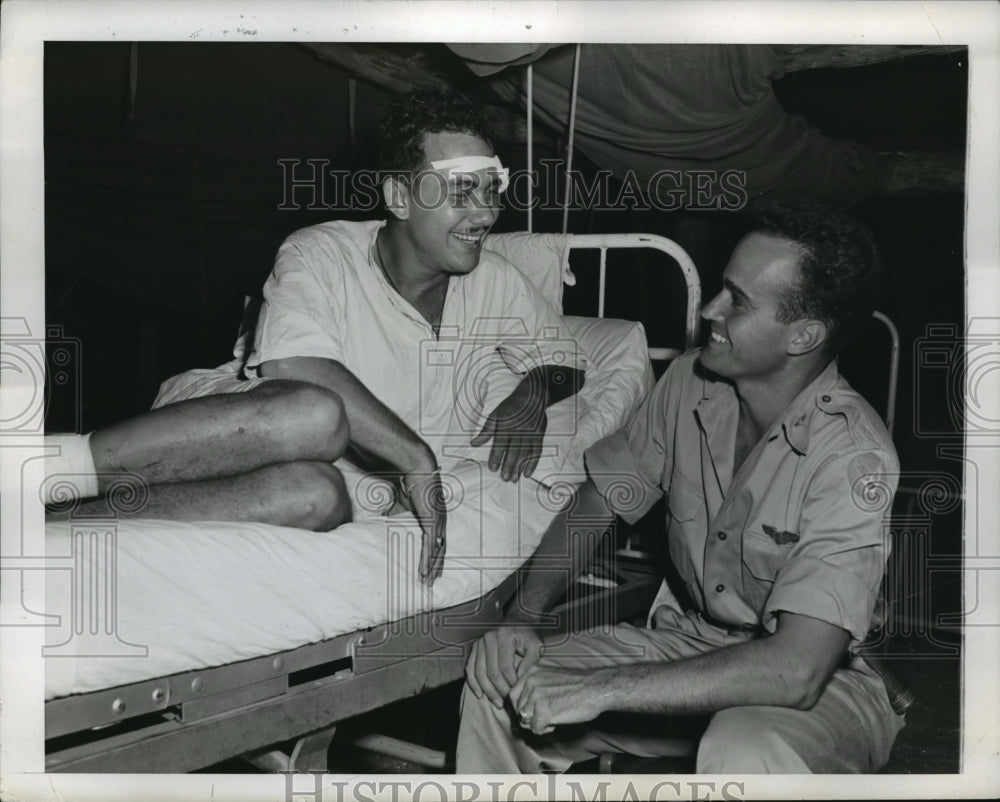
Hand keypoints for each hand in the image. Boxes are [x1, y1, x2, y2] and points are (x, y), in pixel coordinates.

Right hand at [399, 469, 446, 585]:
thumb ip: (397, 513)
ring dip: (432, 568)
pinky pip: (429, 546)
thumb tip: (385, 518)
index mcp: (435, 517)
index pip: (436, 540)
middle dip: (436, 566)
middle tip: (432, 582)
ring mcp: (438, 523)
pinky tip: (423, 572)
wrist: (418, 469)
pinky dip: (427, 560)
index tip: (433, 567)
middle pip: (440, 549)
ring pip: (436, 551)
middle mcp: (440, 522)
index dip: (435, 554)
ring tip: (428, 582)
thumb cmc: (411, 483)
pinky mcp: (432, 522)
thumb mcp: (402, 503)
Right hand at [465, 626, 543, 708]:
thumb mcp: (536, 646)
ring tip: (498, 703)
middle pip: (491, 670)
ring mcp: (480, 642)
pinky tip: (480, 695)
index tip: (518, 693)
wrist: (518, 620)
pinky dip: (473, 683)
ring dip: (487, 690)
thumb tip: (521, 683)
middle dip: (499, 689)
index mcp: (504, 635)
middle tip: (508, 701)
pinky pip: (470, 668)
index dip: (511, 682)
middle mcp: (489, 637)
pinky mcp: (475, 648)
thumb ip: (530, 663)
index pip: (505, 666)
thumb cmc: (528, 634)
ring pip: (479, 672)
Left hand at [471, 379, 547, 481]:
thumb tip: (473, 443)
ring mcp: (530, 434)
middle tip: (505, 478)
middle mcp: (518, 431)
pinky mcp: (538, 436)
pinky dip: (533, 463)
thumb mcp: (495, 415)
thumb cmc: (510, 407)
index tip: (493, 468)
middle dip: (508, 466)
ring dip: (519, 467)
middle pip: (513, 451)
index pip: (500, 444)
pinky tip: (527, 473)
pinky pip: (536, 451)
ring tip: (514, 479)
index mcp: (505, 426)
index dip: (496, 457)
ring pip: (524, 453)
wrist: (531, 397)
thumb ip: (486, 431)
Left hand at [509, 666, 610, 735]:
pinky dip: (546, 729)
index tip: (534, 710)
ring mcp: (536, 696)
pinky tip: (557, 720)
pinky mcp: (543, 711)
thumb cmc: (577, 686)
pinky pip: (535, 729)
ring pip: (525, 720)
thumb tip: (520, 708)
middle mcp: (530, 682)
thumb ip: (533, 688)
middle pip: (517, 709)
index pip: (512, 695)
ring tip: (554, 716)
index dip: (522, 706)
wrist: (596, 688)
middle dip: (530, 716)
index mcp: (530, 672)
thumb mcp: (549, 678)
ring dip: (538, 723)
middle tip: (546, 715)